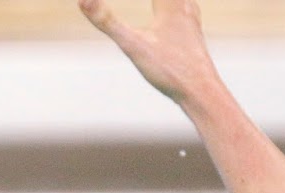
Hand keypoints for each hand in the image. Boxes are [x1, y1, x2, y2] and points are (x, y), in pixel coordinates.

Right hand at [79, 0, 218, 105]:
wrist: (201, 91)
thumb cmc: (170, 69)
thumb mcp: (132, 45)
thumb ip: (107, 22)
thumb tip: (83, 0)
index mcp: (170, 4)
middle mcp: (184, 6)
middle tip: (151, 1)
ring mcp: (192, 20)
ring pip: (180, 0)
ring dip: (165, 0)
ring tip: (159, 3)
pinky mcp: (194, 34)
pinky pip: (185, 8)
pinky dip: (176, 5)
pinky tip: (179, 10)